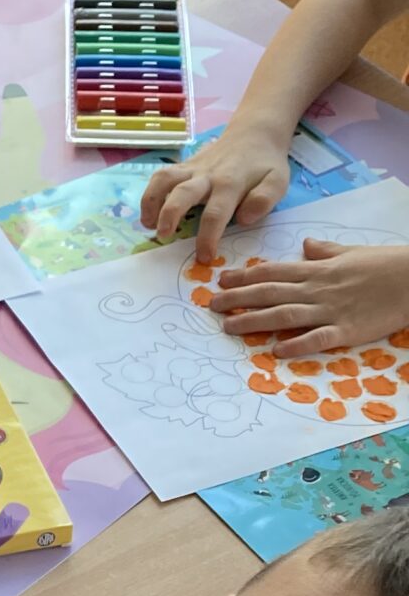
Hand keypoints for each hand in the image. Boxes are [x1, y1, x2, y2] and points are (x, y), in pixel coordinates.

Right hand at [140, 121, 291, 255]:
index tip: (204, 257)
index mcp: (231, 184)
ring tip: (147, 224)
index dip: (208, 237)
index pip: (216, 213)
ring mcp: (192, 169)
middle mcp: (207, 175)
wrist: (254, 134)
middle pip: (183, 193)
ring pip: (164, 180)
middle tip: (163, 236)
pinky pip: (161, 176)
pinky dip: (150, 194)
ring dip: (151, 202)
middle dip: (170, 214)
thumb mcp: (278, 181)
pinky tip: (148, 213)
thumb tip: (243, 218)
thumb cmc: (265, 164)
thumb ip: (264, 199)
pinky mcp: (183, 166)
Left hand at [211, 235, 408, 357]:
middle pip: (270, 293)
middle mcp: (317, 289)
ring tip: (229, 327)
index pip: (273, 272)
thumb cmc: (385, 264)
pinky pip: (318, 338)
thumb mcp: (352, 251)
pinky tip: (276, 351)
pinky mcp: (347, 330)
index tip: (220, 281)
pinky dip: (297, 344)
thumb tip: (306, 244)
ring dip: (255, 321)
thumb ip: (325, 251)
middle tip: (211, 305)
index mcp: (317, 269)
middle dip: (238, 299)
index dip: (245, 276)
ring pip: (285, 315)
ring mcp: (331, 310)